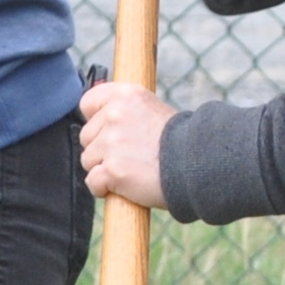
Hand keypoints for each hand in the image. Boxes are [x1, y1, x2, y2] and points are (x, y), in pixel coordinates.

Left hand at [79, 77, 174, 205]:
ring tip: (131, 171)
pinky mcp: (112, 170)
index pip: (88, 102)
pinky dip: (104, 189)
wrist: (197, 165)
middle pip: (87, 136)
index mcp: (125, 95)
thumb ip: (125, 111)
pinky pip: (93, 182)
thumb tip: (98, 117)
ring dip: (104, 169)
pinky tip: (123, 187)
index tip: (108, 131)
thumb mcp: (151, 110)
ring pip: (89, 161)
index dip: (95, 120)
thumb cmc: (178, 142)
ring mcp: (112, 143)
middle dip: (102, 149)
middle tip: (129, 156)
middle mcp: (115, 114)